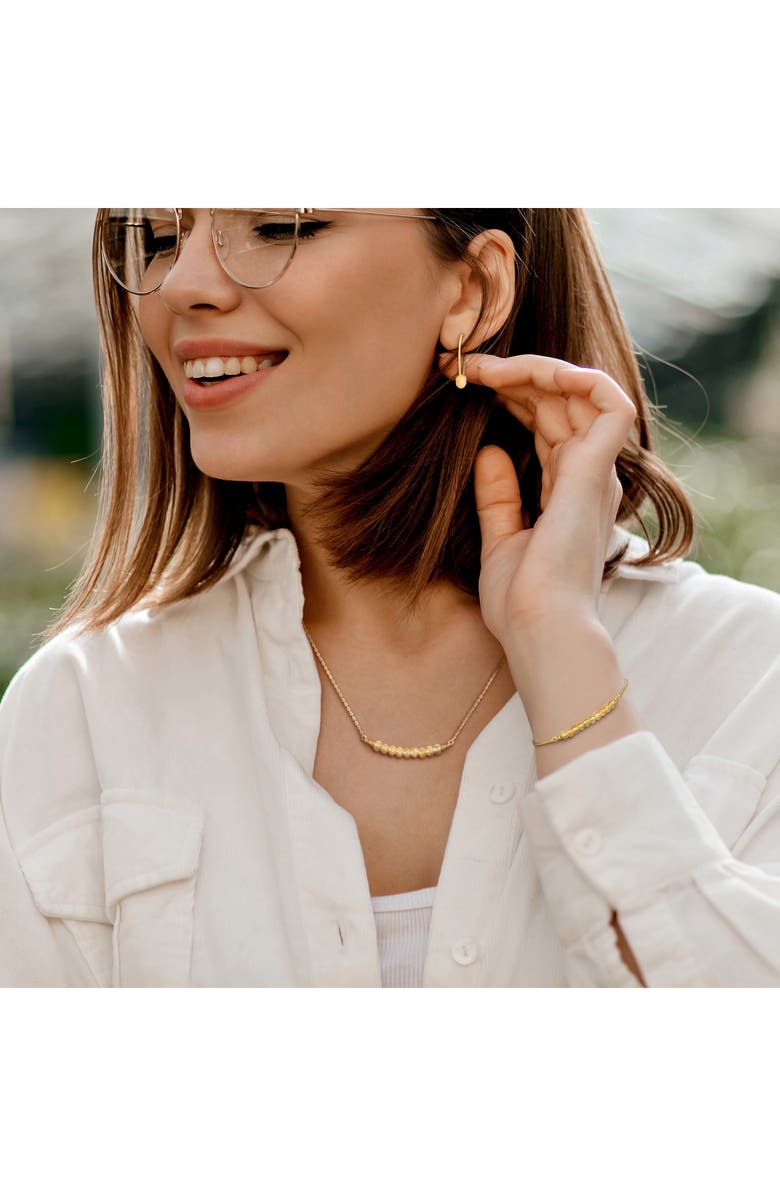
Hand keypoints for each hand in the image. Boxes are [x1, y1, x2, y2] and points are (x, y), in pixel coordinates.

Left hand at [440, 351, 636, 643]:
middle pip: (560, 402)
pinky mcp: (596, 470)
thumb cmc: (521, 602)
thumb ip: (498, 496)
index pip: (548, 423)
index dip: (512, 396)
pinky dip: (573, 375)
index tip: (465, 387)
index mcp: (569, 492)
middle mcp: (589, 477)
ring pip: (581, 391)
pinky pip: (606, 400)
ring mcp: (596, 472)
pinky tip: (524, 372)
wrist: (538, 628)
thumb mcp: (500, 540)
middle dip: (514, 376)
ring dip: (533, 370)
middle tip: (464, 368)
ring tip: (484, 367)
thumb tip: (489, 451)